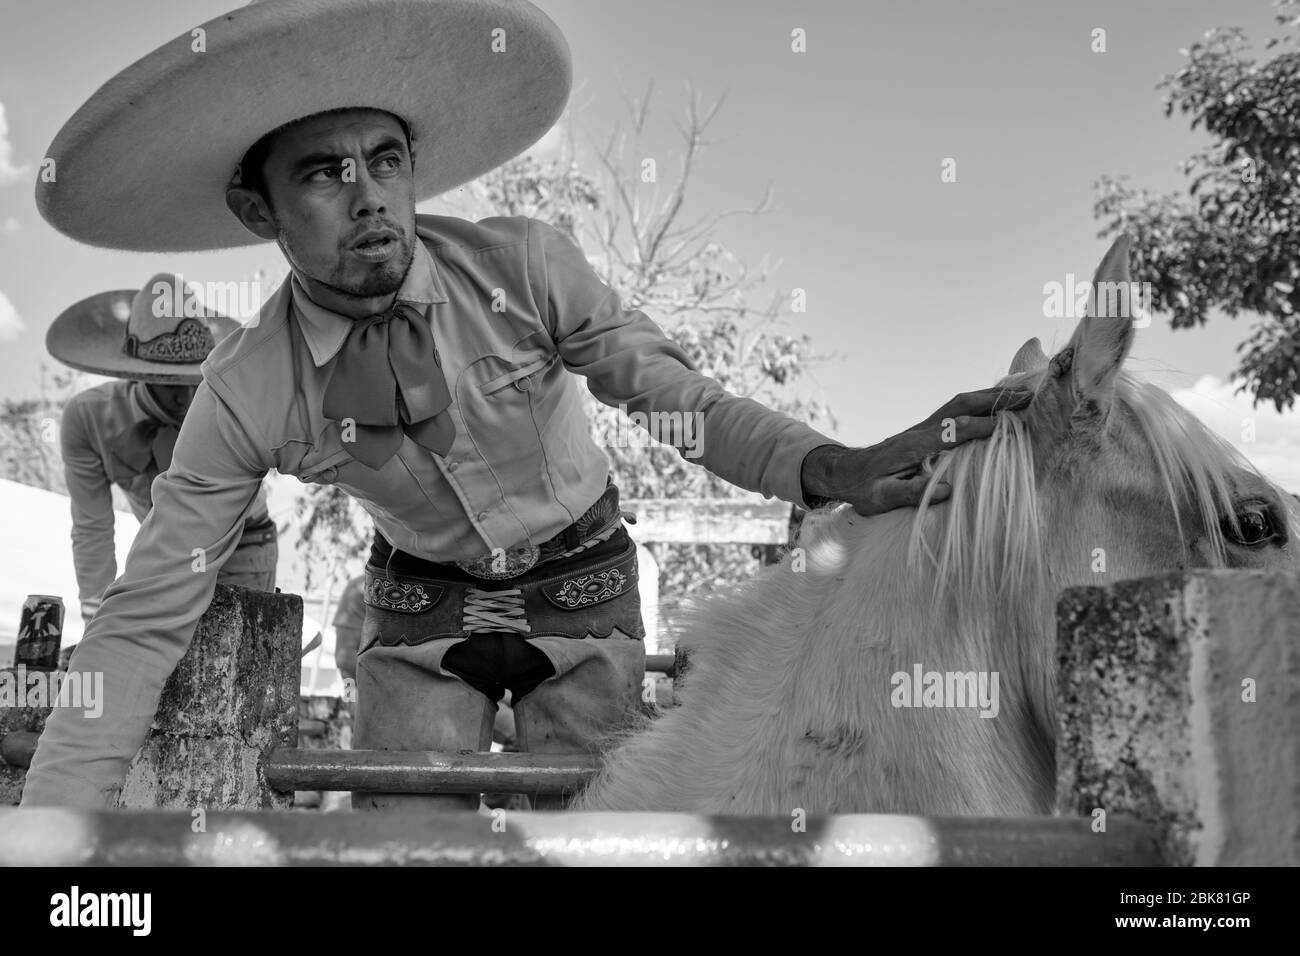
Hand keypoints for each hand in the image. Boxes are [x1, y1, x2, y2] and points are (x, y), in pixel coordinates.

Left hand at [800, 386, 1032, 515]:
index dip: (981, 426)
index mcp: (913, 444)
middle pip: (960, 405)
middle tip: (1027, 398)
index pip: (953, 430)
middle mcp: (920, 429)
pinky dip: (977, 403)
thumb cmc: (863, 488)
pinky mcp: (925, 429)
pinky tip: (995, 405)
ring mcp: (923, 426)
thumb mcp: (880, 498)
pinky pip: (955, 410)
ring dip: (988, 397)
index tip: (1009, 425)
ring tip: (1020, 395)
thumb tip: (948, 490)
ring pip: (958, 403)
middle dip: (993, 400)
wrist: (845, 473)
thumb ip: (910, 493)